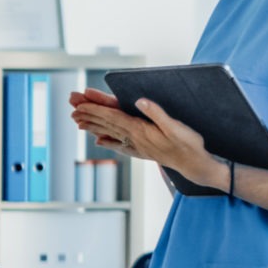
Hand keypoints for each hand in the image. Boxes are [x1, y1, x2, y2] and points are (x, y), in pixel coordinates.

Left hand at [69, 91, 220, 187]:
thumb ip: (156, 113)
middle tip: (72, 109)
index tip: (79, 105)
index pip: (112, 117)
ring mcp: (137, 146)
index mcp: (139, 130)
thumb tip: (139, 101)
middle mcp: (134, 139)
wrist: (195, 166)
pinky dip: (107, 141)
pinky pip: (119, 144)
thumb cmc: (188, 145)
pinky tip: (99, 141)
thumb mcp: (175, 126)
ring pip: (110, 133)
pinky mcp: (142, 150)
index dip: (95, 110)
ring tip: (78, 122)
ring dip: (93, 126)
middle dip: (89, 115)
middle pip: (106, 124)